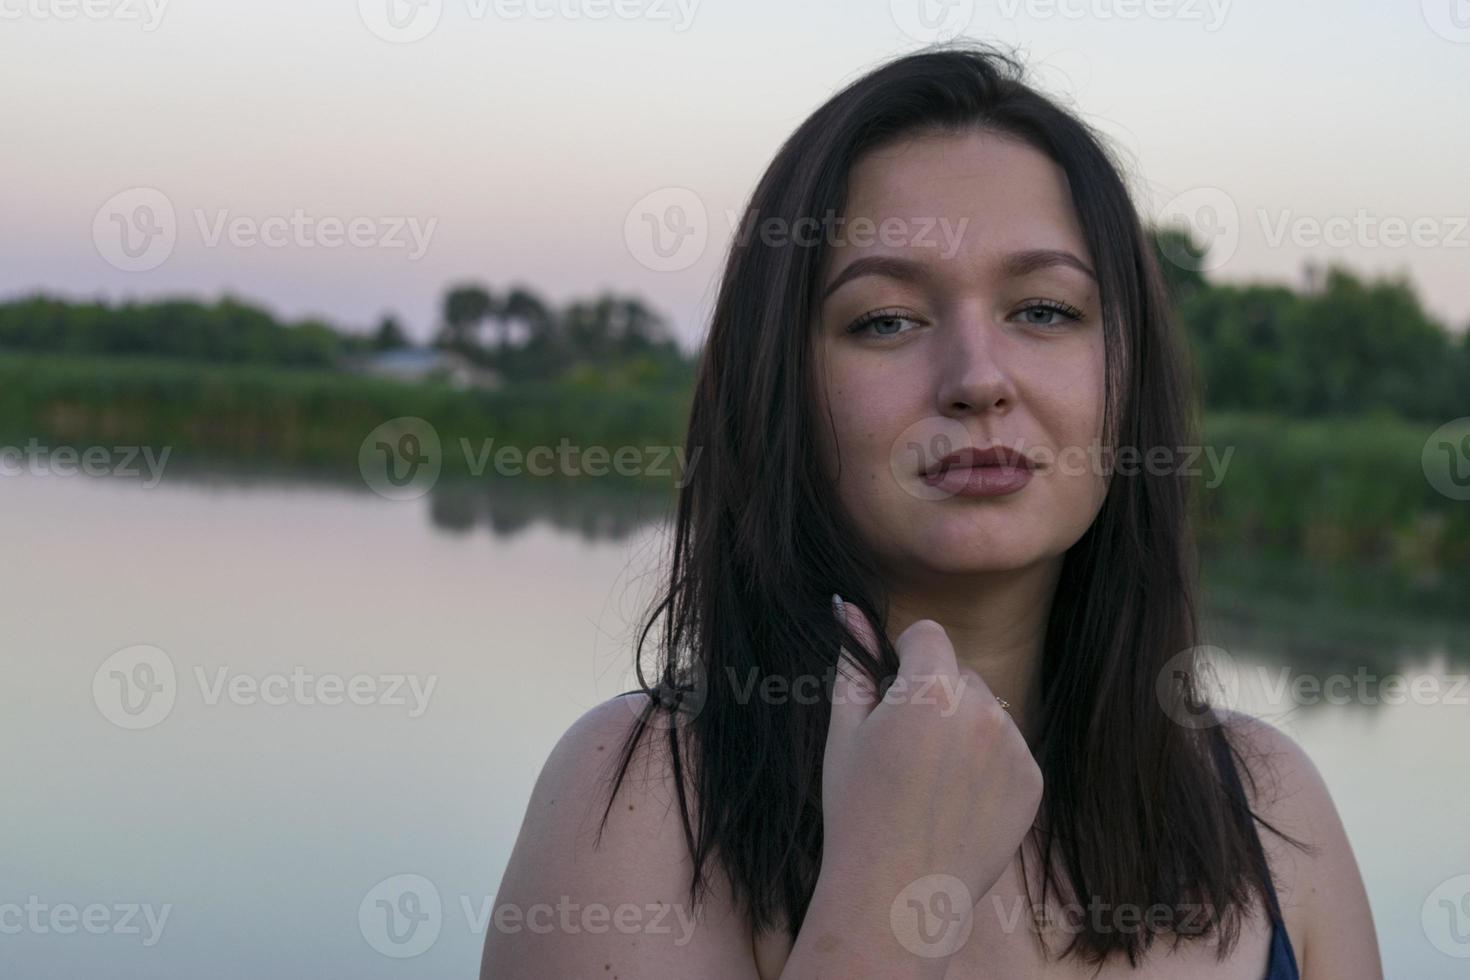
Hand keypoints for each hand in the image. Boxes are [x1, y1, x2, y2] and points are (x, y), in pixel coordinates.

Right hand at [820, 596, 1043, 922]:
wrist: (896, 893)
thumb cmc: (857, 811)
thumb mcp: (843, 731)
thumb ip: (853, 663)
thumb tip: (846, 608)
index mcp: (929, 691)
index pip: (927, 634)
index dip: (905, 656)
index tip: (892, 689)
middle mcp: (980, 710)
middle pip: (958, 672)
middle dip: (934, 693)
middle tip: (905, 746)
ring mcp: (1012, 746)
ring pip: (985, 710)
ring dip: (962, 727)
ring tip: (930, 780)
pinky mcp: (1032, 780)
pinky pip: (1007, 748)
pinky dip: (986, 764)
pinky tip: (957, 800)